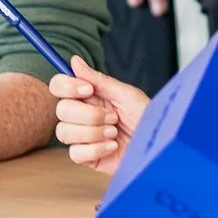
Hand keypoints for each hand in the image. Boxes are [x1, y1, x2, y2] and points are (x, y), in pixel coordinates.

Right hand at [51, 55, 149, 175]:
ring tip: (114, 132)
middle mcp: (82, 115)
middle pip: (61, 110)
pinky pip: (75, 153)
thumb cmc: (148, 118)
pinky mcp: (86, 157)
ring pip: (64, 132)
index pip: (59, 86)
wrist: (158, 146)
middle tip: (113, 117)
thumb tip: (74, 61)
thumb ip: (99, 80)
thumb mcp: (127, 95)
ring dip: (94, 132)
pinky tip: (112, 147)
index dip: (67, 87)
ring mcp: (82, 137)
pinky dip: (97, 149)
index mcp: (89, 96)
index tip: (88, 90)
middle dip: (89, 114)